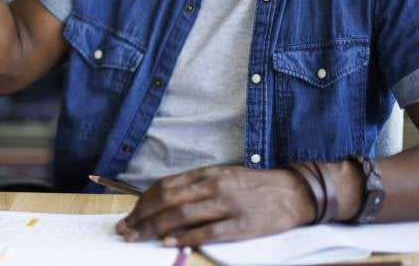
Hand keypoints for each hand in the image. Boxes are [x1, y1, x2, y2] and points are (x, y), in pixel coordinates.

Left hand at [115, 166, 315, 246]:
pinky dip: (185, 238)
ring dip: (155, 228)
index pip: (165, 187)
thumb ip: (195, 186)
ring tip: (138, 238)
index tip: (129, 216)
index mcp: (206, 174)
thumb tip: (163, 199)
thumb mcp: (222, 176)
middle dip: (142, 217)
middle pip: (168, 201)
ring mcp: (227, 205)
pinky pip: (208, 231)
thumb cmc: (253, 186)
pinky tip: (169, 243)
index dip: (142, 202)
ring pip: (182, 215)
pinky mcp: (241, 225)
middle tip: (125, 230)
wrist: (292, 192)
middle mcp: (213, 187)